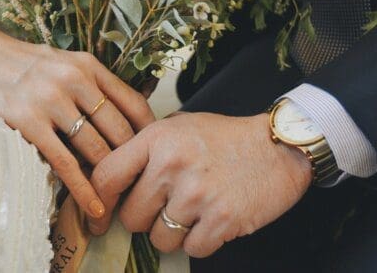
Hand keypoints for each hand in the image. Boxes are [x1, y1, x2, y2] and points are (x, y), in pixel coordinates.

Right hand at [0, 29, 154, 219]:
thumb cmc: (16, 61)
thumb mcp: (61, 60)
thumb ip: (89, 82)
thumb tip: (118, 114)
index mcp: (88, 65)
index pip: (134, 103)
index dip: (149, 133)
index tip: (154, 154)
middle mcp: (75, 80)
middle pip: (120, 130)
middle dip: (132, 162)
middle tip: (138, 184)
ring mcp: (51, 100)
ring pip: (96, 149)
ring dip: (109, 178)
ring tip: (118, 199)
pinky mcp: (27, 121)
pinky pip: (64, 162)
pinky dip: (83, 188)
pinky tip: (94, 206)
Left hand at [89, 113, 311, 256]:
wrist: (279, 146)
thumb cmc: (226, 137)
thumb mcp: (180, 126)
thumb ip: (146, 146)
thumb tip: (112, 176)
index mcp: (156, 139)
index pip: (106, 177)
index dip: (98, 204)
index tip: (99, 219)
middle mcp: (171, 166)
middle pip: (131, 218)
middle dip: (145, 220)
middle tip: (167, 207)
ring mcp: (196, 194)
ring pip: (159, 239)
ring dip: (174, 234)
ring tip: (194, 212)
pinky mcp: (221, 219)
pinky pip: (192, 250)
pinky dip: (201, 242)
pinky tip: (213, 220)